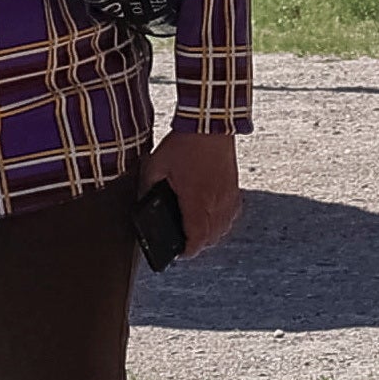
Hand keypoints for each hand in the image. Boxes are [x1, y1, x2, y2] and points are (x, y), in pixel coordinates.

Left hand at [148, 126, 243, 255]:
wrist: (210, 126)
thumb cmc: (184, 144)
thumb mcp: (156, 165)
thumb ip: (148, 187)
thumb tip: (144, 202)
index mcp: (195, 201)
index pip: (196, 239)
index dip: (187, 251)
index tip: (179, 253)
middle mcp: (215, 202)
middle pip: (211, 238)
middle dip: (198, 245)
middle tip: (185, 242)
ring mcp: (227, 196)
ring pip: (224, 229)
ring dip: (211, 235)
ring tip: (198, 231)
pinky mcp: (234, 188)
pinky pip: (231, 214)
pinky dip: (222, 221)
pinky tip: (212, 215)